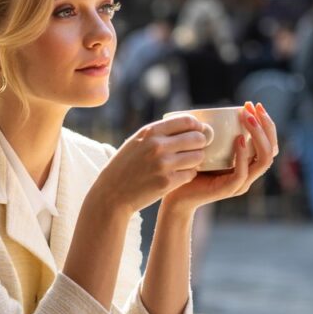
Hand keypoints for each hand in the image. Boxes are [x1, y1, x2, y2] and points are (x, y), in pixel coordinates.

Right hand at [92, 114, 211, 214]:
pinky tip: (180, 175)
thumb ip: (159, 132)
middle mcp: (157, 146)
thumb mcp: (137, 142)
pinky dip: (188, 174)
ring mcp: (163, 164)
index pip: (187, 121)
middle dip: (200, 144)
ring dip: (196, 160)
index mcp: (150, 132)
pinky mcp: (167, 182)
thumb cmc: (126, 166)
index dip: (197, 126)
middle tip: (195, 149)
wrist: (112, 193)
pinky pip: (191, 174)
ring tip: (187, 163)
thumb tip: (189, 125)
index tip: (197, 132)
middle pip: (197, 138)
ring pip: (197, 157)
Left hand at [162, 101, 278, 213]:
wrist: (176, 193)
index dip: (265, 123)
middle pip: (272, 149)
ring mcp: (241, 183)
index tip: (252, 104)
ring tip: (247, 119)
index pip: (269, 143)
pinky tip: (238, 139)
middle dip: (266, 125)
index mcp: (248, 163)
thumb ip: (219, 134)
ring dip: (258, 136)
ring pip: (263, 160)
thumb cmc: (191, 167)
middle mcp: (249, 173)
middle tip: (252, 107)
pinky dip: (243, 155)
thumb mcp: (209, 146)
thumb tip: (221, 109)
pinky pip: (242, 172)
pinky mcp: (229, 189)